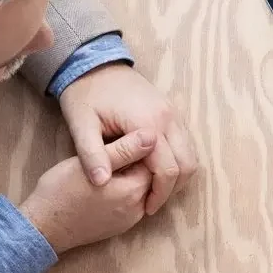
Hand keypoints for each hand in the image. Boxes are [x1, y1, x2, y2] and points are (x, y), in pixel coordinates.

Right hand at [18, 132, 154, 253]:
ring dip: (128, 176)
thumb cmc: (61, 191)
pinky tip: (105, 183)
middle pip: (147, 176)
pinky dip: (123, 191)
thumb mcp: (89, 163)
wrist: (43, 227)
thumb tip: (152, 135)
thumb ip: (123, 149)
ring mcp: (129, 221)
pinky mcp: (119, 227)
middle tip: (110, 150)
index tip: (117, 138)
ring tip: (105, 165)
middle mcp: (137, 209)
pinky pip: (129, 203)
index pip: (152, 160)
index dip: (135, 146)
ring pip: (138, 190)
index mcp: (133, 190)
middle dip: (134, 161)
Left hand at [58, 64, 196, 215]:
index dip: (158, 194)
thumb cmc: (84, 95)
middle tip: (152, 202)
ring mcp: (173, 113)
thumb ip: (91, 155)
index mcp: (147, 124)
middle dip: (172, 189)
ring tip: (154, 188)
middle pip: (187, 165)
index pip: (167, 170)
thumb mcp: (81, 125)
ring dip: (178, 175)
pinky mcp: (172, 111)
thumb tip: (101, 183)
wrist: (94, 63)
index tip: (145, 209)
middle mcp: (168, 118)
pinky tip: (156, 169)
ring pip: (191, 154)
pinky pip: (186, 143)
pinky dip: (178, 160)